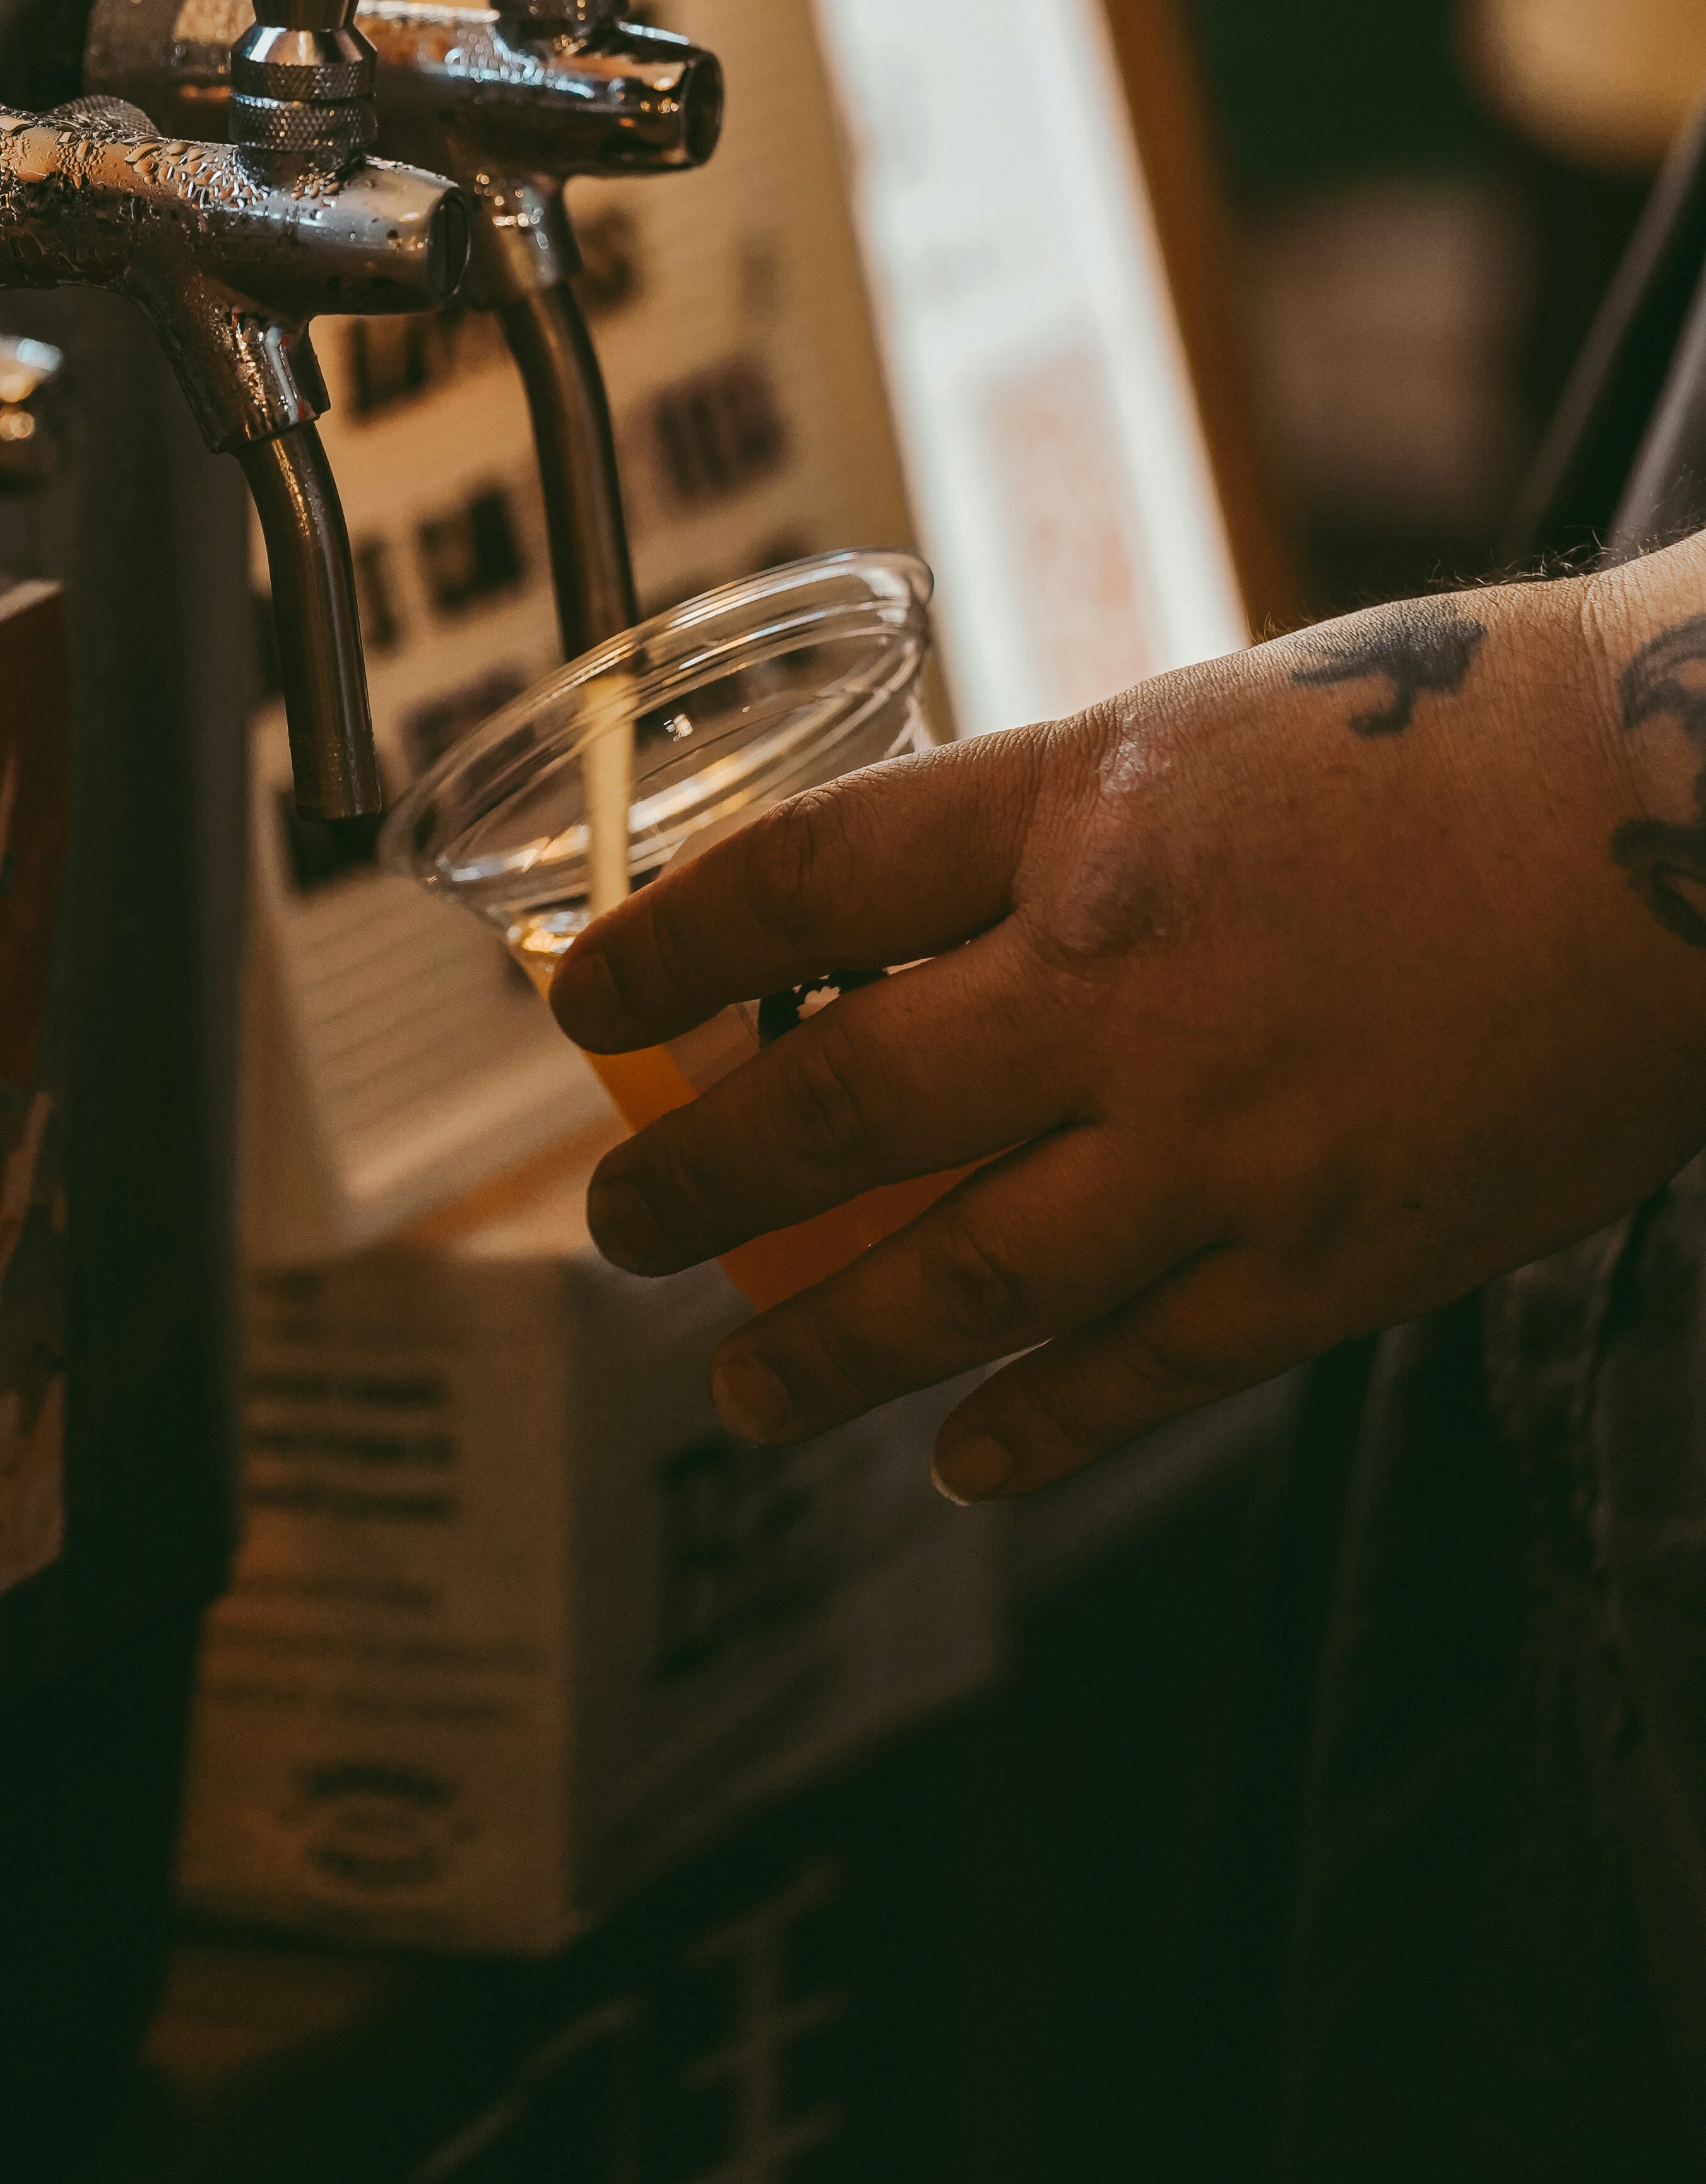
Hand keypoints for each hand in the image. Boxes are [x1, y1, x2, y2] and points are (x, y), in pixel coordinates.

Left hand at [549, 559, 1705, 1499]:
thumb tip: (908, 927)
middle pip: (839, 1103)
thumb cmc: (1444, 733)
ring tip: (738, 1386)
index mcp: (1079, 804)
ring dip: (823, 1347)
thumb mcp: (1197, 725)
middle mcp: (1118, 979)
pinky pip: (1138, 1371)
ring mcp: (1220, 1139)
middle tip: (615, 1233)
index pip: (800, 884)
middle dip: (698, 1182)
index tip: (586, 1005)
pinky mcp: (1330, 1254)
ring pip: (958, 1277)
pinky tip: (959, 1459)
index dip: (667, 952)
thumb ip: (1051, 832)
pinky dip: (1032, 1428)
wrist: (1681, 812)